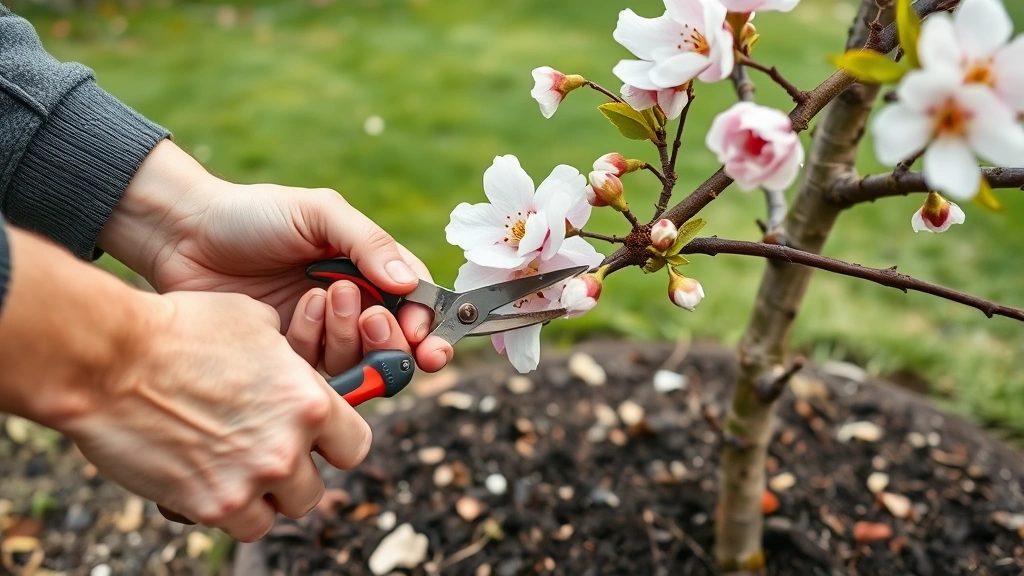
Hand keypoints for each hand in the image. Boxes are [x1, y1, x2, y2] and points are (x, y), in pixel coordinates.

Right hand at [59, 290, 368, 541]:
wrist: (109, 359)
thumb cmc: (180, 328)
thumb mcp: (253, 321)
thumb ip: (287, 355)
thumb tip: (295, 364)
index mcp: (309, 400)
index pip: (354, 445)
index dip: (335, 444)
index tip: (317, 441)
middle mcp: (289, 446)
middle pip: (314, 488)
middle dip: (293, 475)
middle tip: (264, 454)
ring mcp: (251, 479)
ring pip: (277, 513)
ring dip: (261, 497)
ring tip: (232, 470)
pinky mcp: (209, 505)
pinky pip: (239, 526)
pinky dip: (226, 511)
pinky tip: (205, 483)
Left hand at [99, 141, 451, 373]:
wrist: (183, 235)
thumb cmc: (253, 214)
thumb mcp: (317, 213)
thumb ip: (367, 242)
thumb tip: (409, 285)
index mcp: (368, 267)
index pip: (415, 302)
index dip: (426, 323)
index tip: (423, 335)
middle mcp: (351, 305)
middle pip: (394, 343)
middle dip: (392, 340)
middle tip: (373, 321)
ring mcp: (319, 335)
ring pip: (358, 360)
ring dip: (347, 334)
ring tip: (322, 296)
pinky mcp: (286, 360)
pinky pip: (315, 371)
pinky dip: (312, 343)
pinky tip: (294, 311)